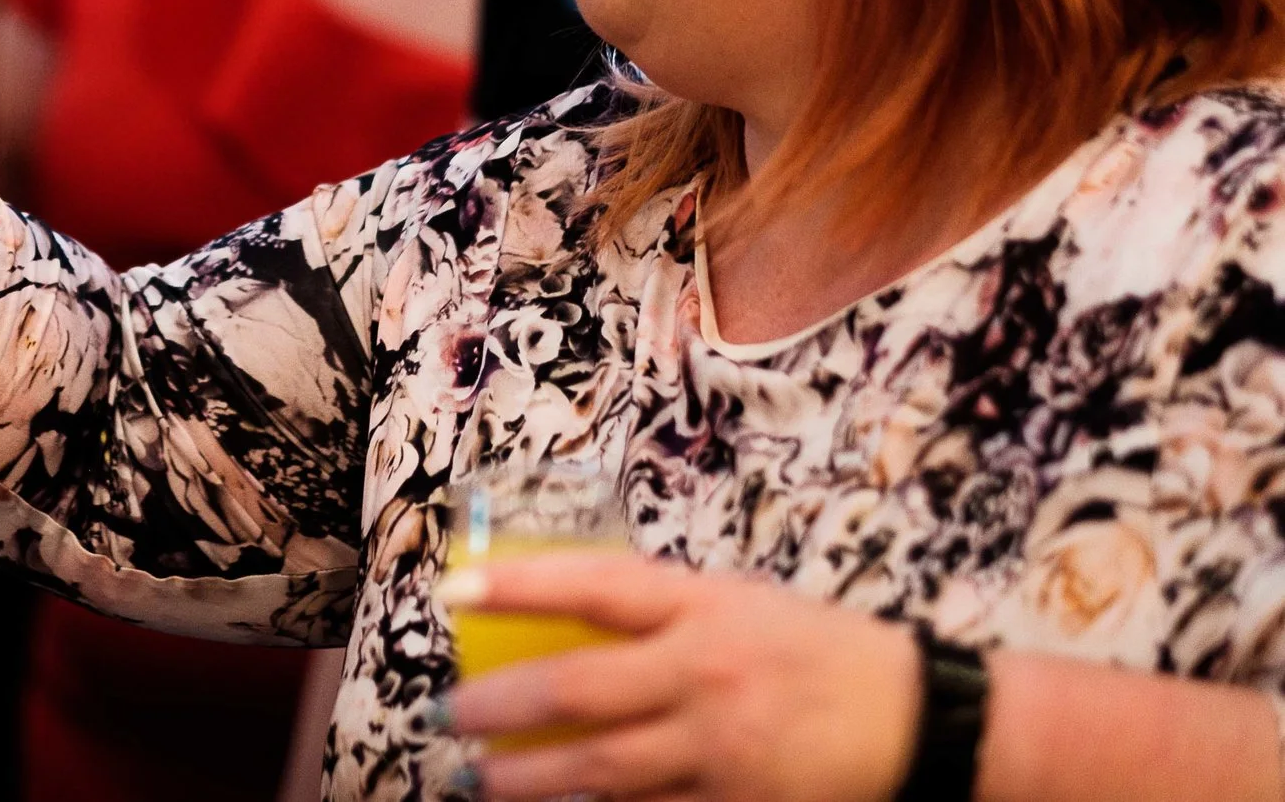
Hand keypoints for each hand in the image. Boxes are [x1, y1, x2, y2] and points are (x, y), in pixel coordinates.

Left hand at [441, 553, 917, 801]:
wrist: (920, 722)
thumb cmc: (818, 652)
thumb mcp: (740, 603)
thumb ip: (660, 609)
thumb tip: (560, 609)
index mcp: (706, 608)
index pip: (594, 586)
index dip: (516, 586)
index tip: (450, 590)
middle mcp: (706, 676)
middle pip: (579, 690)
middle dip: (499, 706)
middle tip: (445, 713)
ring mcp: (721, 751)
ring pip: (599, 771)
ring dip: (527, 779)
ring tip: (475, 778)